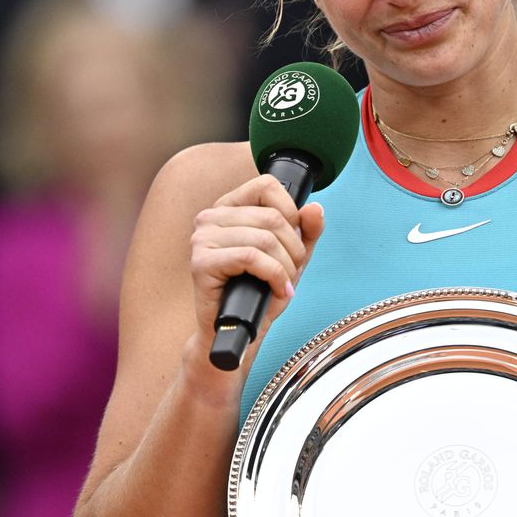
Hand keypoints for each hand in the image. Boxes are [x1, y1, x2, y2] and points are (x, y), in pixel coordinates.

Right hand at [189, 174, 324, 348]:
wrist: (239, 330)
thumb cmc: (261, 291)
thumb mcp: (291, 256)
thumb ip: (306, 230)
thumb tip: (315, 208)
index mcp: (229, 207)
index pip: (266, 185)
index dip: (290, 211)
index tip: (294, 238)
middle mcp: (211, 217)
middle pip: (271, 217)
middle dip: (293, 249)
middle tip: (293, 271)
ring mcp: (202, 238)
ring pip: (264, 239)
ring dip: (286, 266)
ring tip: (285, 284)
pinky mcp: (201, 262)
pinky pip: (251, 258)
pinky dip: (274, 276)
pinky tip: (278, 290)